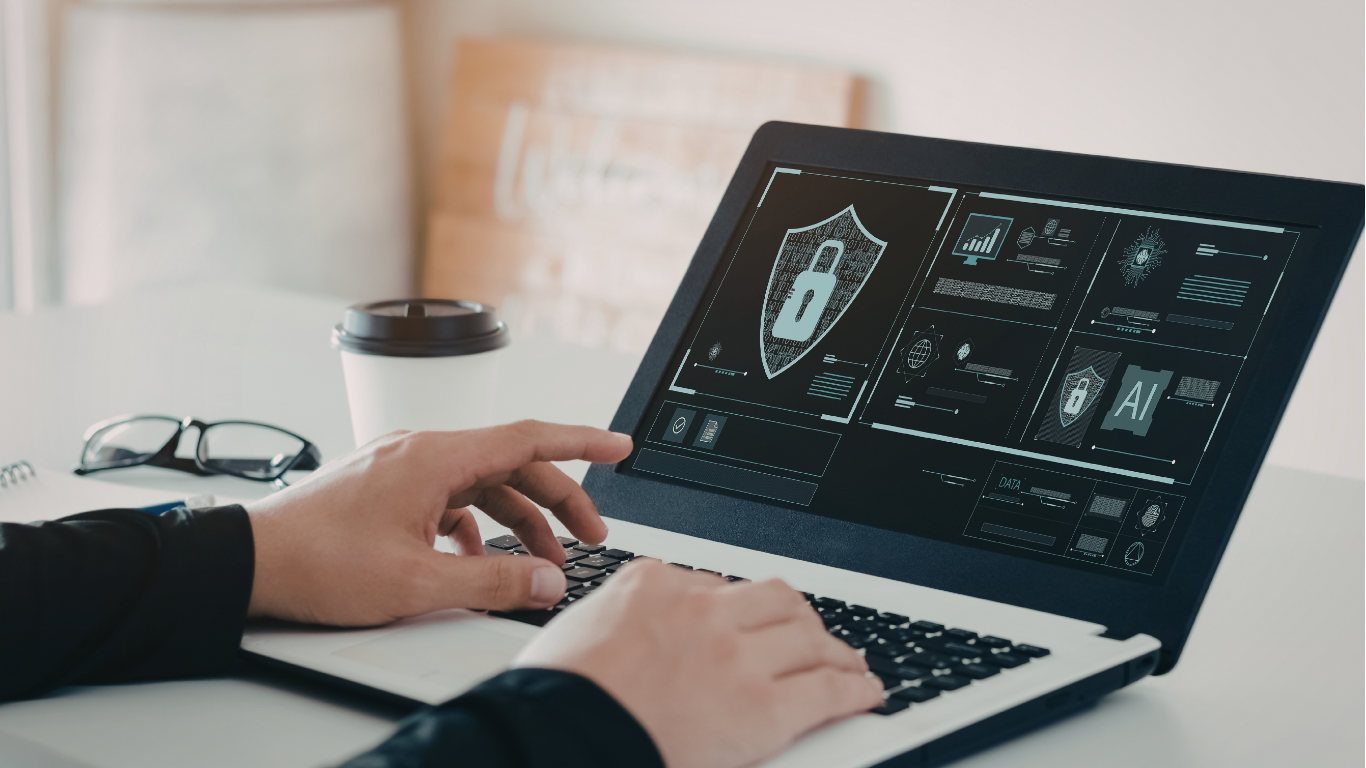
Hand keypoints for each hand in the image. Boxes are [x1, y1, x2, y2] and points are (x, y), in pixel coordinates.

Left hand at [244, 421, 632, 624]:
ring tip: (539, 564)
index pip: (529, 437)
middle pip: (512, 465)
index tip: (620, 446)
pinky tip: (476, 563)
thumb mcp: (418, 583)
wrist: (248, 562)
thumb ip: (493, 583)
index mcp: (434, 458)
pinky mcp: (387, 488)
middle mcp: (420, 451)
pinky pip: (449, 498)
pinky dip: (475, 527)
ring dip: (517, 521)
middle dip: (558, 501)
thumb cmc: (317, 562)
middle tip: (591, 535)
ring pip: (481, 484)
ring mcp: (401, 467)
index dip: (583, 442)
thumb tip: (547, 581)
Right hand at [513, 560, 882, 767]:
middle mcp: (702, 609)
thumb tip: (625, 628)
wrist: (557, 741)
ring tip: (847, 661)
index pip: (715, 584)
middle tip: (806, 632)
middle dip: (796, 616)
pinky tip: (866, 690)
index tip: (747, 621)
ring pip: (809, 637)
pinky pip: (827, 689)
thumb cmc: (555, 699)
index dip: (738, 608)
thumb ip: (618, 618)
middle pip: (774, 598)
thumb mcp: (577, 632)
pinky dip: (855, 687)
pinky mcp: (763, 707)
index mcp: (654, 584)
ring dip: (834, 649)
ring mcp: (736, 655)